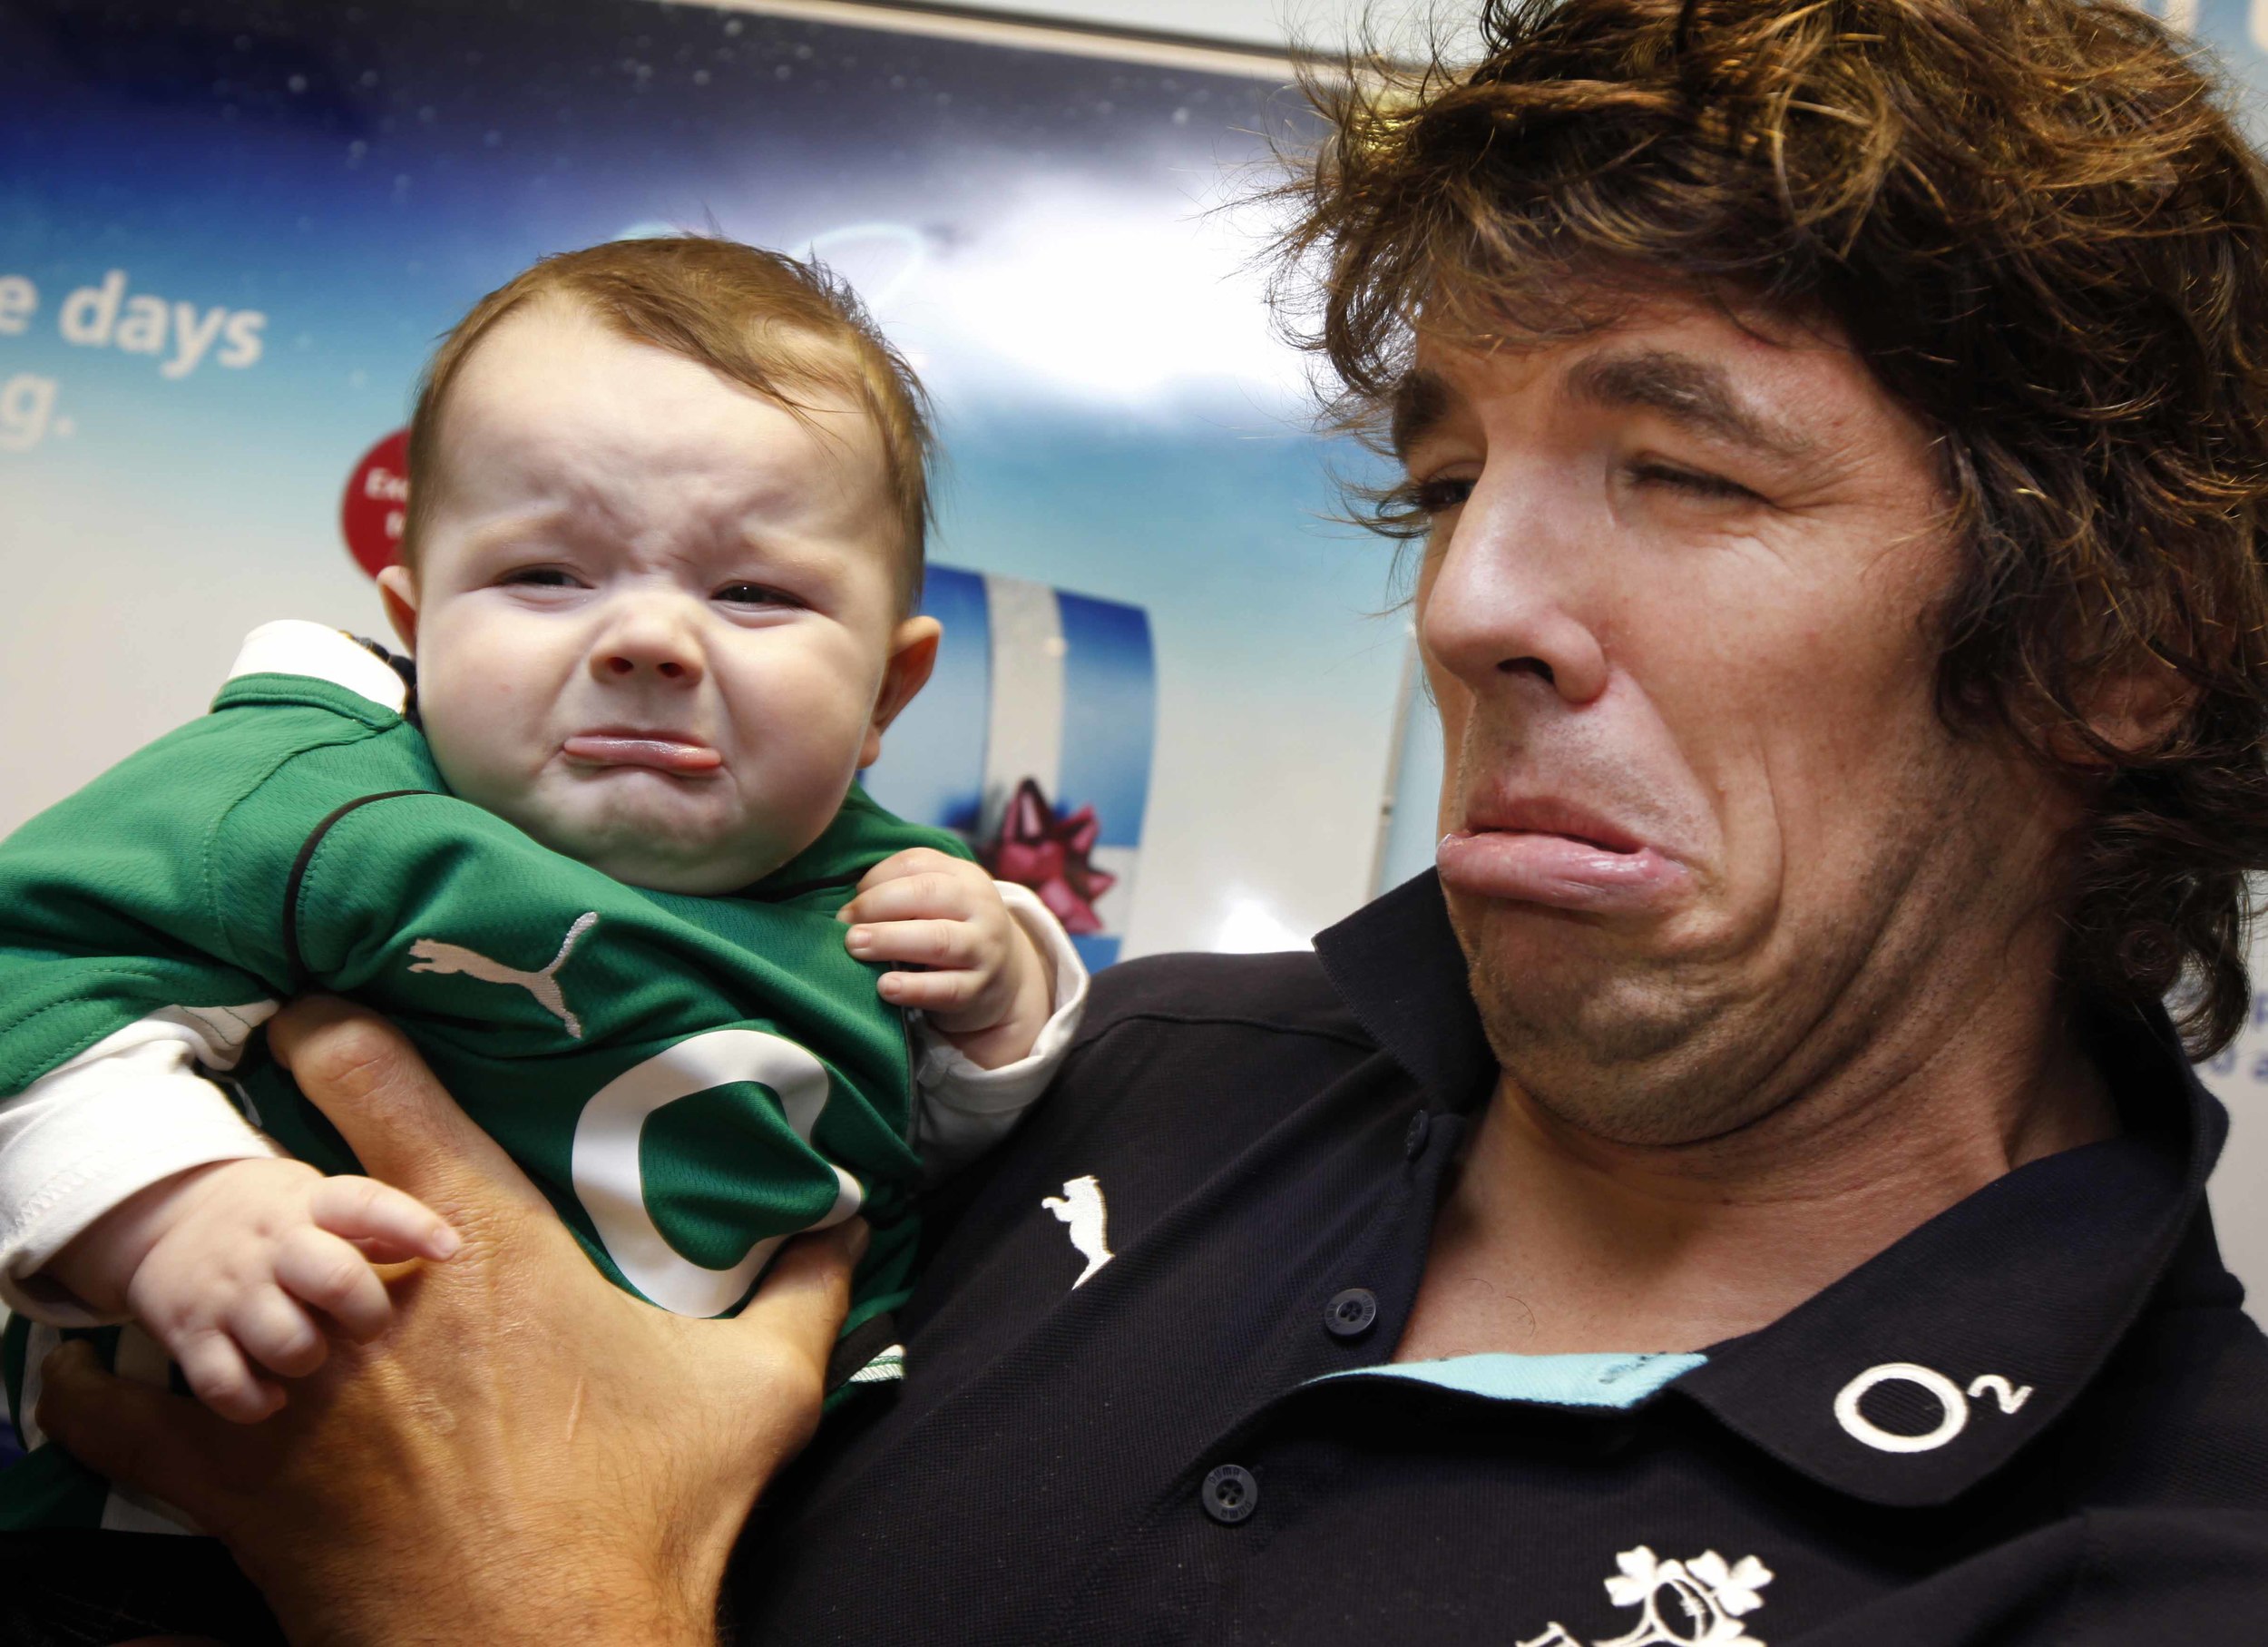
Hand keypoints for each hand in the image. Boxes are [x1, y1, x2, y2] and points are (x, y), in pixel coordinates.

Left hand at [34, 997, 860, 1646]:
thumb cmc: (647, 1516)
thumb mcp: (760, 1393)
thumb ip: (805, 1288)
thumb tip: (845, 1217)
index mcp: (483, 1247)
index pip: (372, 1080)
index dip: (331, 1025)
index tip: (315, 1009)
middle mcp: (368, 1296)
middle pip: (271, 1165)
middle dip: (270, 1139)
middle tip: (273, 1126)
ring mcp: (292, 1385)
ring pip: (198, 1270)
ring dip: (205, 1250)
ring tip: (213, 1240)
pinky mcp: (237, 1479)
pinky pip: (122, 1417)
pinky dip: (102, 1387)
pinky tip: (98, 1370)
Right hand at [45, 1155, 457, 1421]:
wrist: (170, 1213)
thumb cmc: (275, 1219)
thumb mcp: (320, 1202)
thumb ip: (376, 1227)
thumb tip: (442, 1248)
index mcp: (310, 1205)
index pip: (366, 1204)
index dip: (412, 1225)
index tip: (450, 1249)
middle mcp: (270, 1247)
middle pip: (335, 1278)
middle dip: (369, 1312)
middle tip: (370, 1326)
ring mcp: (228, 1292)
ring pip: (287, 1341)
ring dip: (310, 1358)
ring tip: (311, 1349)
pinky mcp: (189, 1335)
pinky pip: (226, 1385)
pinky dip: (256, 1402)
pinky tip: (273, 1395)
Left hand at [839, 848, 1054, 1068]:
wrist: (1003, 978)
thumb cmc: (952, 930)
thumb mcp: (940, 901)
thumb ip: (902, 890)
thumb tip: (849, 910)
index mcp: (965, 877)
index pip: (916, 864)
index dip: (876, 879)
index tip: (850, 905)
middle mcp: (981, 907)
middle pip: (928, 893)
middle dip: (879, 905)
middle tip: (845, 925)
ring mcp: (984, 948)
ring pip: (937, 939)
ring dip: (890, 940)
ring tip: (855, 946)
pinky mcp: (980, 989)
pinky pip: (946, 988)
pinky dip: (913, 988)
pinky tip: (885, 987)